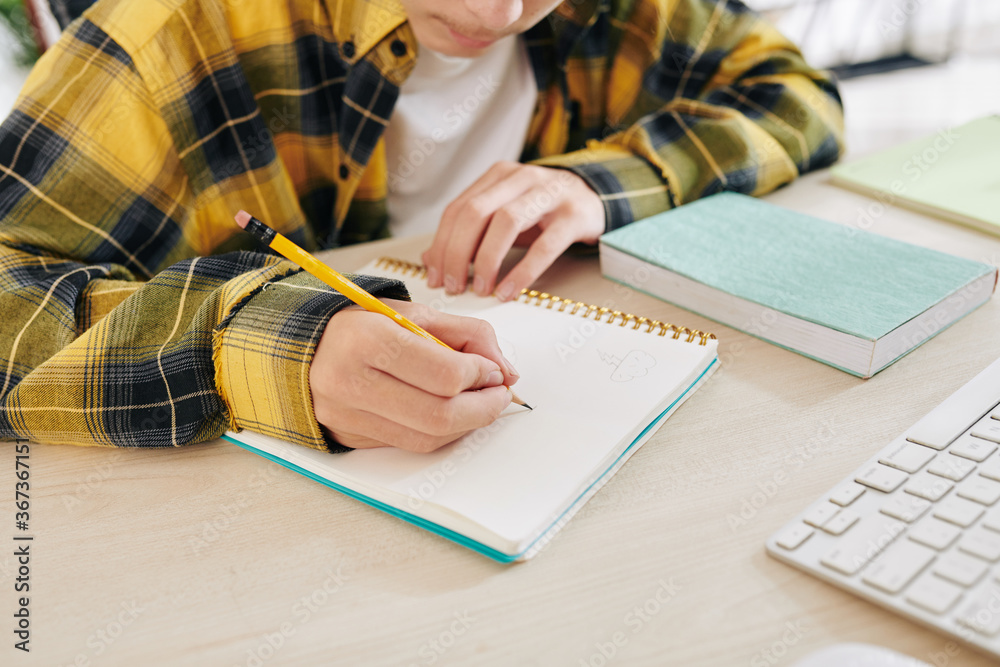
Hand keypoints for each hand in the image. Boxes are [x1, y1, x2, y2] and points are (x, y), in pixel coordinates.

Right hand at [309, 299, 518, 452]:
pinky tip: (449, 413)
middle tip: (498, 396)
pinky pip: (409, 444)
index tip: (493, 371)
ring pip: (427, 438)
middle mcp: (351, 382)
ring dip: (466, 425)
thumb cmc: (363, 325)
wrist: (303, 347)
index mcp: (368, 339)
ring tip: (477, 404)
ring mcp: (347, 416)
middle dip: (482, 409)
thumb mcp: (414, 313)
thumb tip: (506, 371)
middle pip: (439, 415)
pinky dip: (439, 433)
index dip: (481, 376)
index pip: (445, 374)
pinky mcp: (349, 437)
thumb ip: (468, 335)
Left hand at [421, 162, 604, 300]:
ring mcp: (550, 193)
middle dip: (457, 253)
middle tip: (454, 285)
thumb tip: (431, 260)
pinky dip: (522, 272)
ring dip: (487, 260)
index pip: (459, 208)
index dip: (442, 245)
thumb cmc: (543, 213)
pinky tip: (508, 291)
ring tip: (480, 289)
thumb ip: (469, 235)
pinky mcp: (574, 215)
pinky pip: (544, 246)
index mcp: (499, 176)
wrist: (593, 201)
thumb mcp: (503, 217)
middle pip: (476, 212)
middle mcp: (521, 178)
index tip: (434, 276)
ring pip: (506, 221)